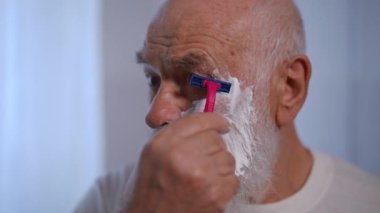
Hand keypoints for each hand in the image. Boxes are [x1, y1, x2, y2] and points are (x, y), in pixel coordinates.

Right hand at [122, 112, 238, 212]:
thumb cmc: (150, 193)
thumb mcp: (151, 155)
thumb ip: (174, 135)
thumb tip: (202, 123)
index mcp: (163, 144)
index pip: (199, 120)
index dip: (215, 121)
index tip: (221, 124)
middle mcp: (181, 157)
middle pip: (216, 139)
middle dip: (213, 149)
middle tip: (201, 161)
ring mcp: (200, 176)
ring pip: (227, 158)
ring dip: (220, 167)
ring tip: (203, 178)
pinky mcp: (215, 195)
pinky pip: (233, 179)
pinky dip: (224, 184)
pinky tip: (208, 190)